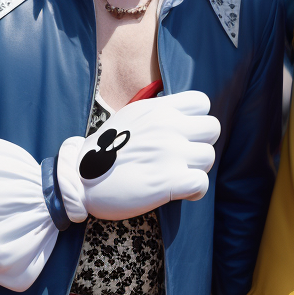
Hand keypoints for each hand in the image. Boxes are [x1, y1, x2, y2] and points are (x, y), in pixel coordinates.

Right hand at [56, 90, 220, 221]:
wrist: (80, 179)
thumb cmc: (105, 150)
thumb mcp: (131, 117)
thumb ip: (157, 112)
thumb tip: (181, 114)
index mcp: (159, 109)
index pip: (202, 102)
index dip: (197, 119)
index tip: (185, 132)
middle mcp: (168, 127)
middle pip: (213, 128)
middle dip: (201, 143)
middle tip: (184, 156)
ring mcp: (170, 154)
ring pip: (209, 156)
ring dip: (197, 168)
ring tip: (178, 174)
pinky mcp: (169, 182)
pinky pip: (202, 183)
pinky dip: (195, 191)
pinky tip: (181, 192)